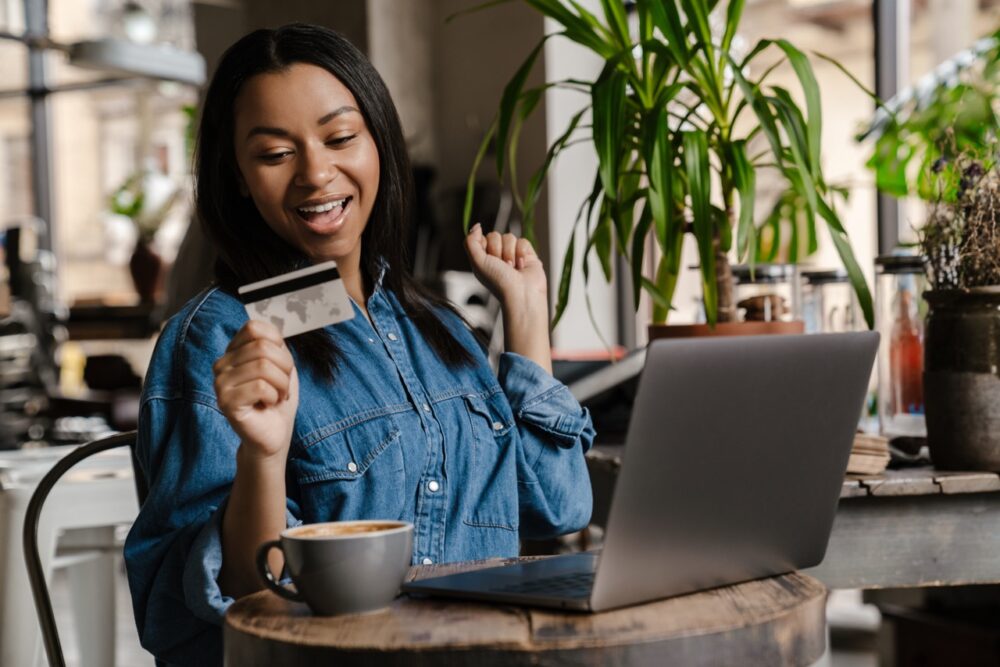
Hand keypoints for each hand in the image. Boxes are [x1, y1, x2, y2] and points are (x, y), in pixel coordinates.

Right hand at [213, 320, 298, 461]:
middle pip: (262, 347)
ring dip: (281, 384)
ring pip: (263, 366)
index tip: (281, 366)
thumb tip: (269, 328)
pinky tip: (268, 405)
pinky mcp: (225, 401)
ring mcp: (220, 383)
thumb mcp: (282, 364)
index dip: (278, 345)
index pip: (254, 328)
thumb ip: (274, 343)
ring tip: (276, 396)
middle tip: (282, 386)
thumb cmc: (278, 399)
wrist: (275, 433)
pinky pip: (260, 387)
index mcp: (233, 351)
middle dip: (284, 368)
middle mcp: (221, 364)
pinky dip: (274, 396)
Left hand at [464, 224, 547, 312]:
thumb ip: (471, 242)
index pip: (481, 238)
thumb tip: (476, 226)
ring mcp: (513, 254)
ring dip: (510, 253)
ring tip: (512, 268)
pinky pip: (522, 241)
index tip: (486, 257)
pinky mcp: (527, 254)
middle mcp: (497, 256)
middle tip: (501, 266)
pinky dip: (521, 253)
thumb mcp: (478, 262)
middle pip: (495, 235)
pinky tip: (522, 266)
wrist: (521, 293)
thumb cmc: (498, 282)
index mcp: (484, 259)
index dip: (483, 244)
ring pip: (509, 237)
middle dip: (497, 250)